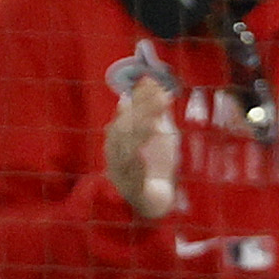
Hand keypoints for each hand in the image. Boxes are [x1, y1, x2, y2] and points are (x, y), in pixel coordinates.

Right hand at [106, 78, 176, 219]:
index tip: (152, 80)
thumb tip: (154, 87)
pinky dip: (134, 163)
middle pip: (127, 126)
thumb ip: (156, 114)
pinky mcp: (129, 185)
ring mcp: (120, 166)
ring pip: (125, 148)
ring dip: (139, 133)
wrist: (153, 198)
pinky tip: (142, 154)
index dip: (140, 96)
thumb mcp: (159, 135)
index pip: (130, 111)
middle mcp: (117, 148)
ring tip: (153, 123)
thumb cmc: (154, 163)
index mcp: (122, 134)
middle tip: (161, 96)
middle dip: (143, 110)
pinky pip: (129, 174)